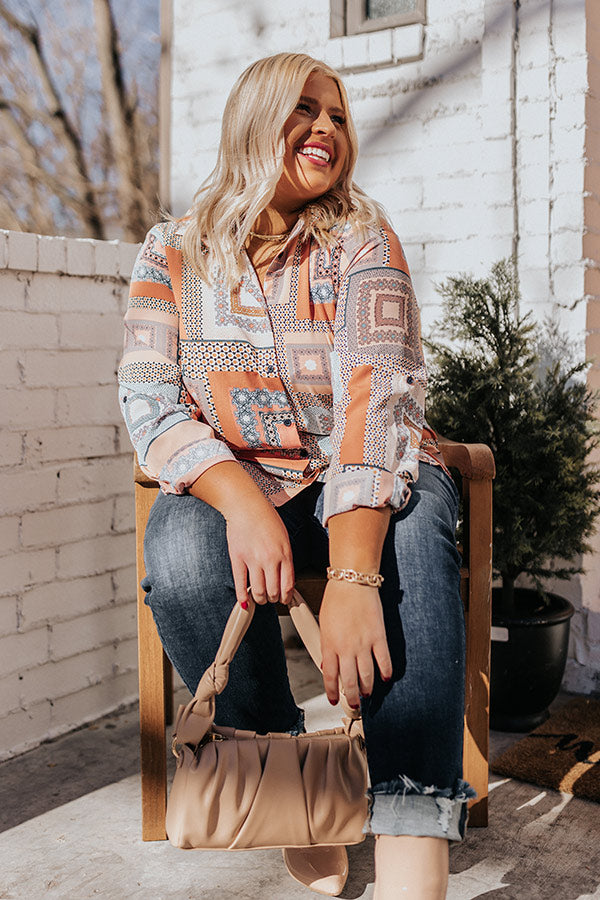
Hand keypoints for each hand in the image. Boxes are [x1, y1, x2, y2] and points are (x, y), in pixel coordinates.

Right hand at [225, 503, 294, 607]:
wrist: (246, 505)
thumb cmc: (266, 519)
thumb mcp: (284, 538)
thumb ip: (286, 559)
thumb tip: (286, 580)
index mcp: (285, 553)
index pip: (288, 586)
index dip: (286, 597)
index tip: (284, 599)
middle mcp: (270, 559)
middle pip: (273, 592)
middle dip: (273, 599)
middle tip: (270, 597)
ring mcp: (253, 559)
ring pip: (258, 592)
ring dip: (259, 599)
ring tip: (259, 597)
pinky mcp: (237, 558)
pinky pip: (240, 584)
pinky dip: (242, 597)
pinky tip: (243, 601)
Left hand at [319, 579, 391, 707]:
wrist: (352, 582)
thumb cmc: (336, 599)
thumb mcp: (324, 624)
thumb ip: (327, 646)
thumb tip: (328, 664)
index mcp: (330, 645)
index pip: (330, 676)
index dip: (332, 692)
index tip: (334, 699)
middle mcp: (346, 648)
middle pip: (349, 682)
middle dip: (352, 697)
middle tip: (354, 703)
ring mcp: (363, 644)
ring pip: (367, 676)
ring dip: (367, 689)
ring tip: (367, 694)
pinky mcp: (379, 637)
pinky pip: (384, 661)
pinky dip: (385, 672)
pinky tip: (385, 678)